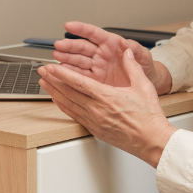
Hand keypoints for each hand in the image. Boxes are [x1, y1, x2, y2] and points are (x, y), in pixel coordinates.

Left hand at [37, 48, 175, 167]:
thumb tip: (127, 52)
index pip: (78, 82)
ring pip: (68, 104)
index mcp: (106, 97)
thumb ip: (132, 67)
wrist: (151, 141)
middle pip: (68, 92)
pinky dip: (63, 107)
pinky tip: (57, 101)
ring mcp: (94, 121)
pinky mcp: (94, 129)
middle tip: (41, 71)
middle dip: (52, 80)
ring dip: (54, 92)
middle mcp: (96, 109)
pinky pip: (74, 116)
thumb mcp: (143, 86)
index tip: (50, 67)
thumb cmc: (149, 117)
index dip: (61, 74)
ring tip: (44, 84)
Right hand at [54, 22, 170, 94]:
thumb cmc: (145, 68)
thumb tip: (126, 43)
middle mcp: (100, 54)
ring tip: (56, 59)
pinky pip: (79, 76)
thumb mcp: (144, 57)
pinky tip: (61, 73)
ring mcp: (95, 67)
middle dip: (69, 46)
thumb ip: (135, 49)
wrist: (146, 86)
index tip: (69, 26)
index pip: (94, 34)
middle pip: (81, 48)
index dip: (81, 29)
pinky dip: (69, 75)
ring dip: (65, 59)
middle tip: (59, 46)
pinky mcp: (93, 81)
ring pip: (77, 61)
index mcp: (111, 44)